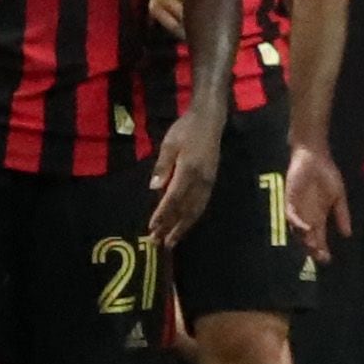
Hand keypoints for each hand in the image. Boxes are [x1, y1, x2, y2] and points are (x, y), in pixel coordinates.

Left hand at [146, 106, 223, 244]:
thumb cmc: (186, 129)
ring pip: (195, 210)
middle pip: (185, 209)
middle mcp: (200, 180)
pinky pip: (202, 205)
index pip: (173, 198)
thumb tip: (154, 188)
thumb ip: (163, 166)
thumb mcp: (169, 143)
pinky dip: (193, 218)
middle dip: (171, 227)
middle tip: (158, 243)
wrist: (210, 120)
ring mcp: (208, 182)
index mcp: (188, 170)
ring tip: (172, 241)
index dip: (163, 214)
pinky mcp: (211, 181)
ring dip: (183, 227)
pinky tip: (186, 224)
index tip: (152, 228)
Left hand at [282, 139, 350, 262]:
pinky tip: (306, 228)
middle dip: (313, 249)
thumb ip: (342, 214)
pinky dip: (297, 223)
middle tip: (320, 258)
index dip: (322, 248)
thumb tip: (348, 234)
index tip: (328, 259)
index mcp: (318, 216)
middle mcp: (307, 216)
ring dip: (304, 239)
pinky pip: (291, 215)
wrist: (315, 157)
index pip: (319, 237)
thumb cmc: (327, 174)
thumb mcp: (339, 196)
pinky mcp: (290, 200)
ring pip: (297, 230)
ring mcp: (297, 209)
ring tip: (314, 247)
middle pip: (308, 238)